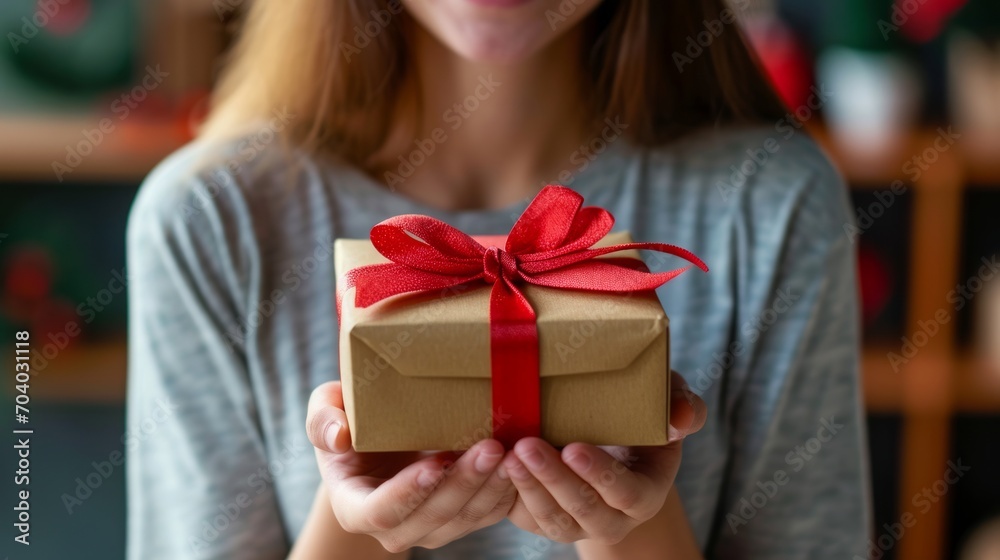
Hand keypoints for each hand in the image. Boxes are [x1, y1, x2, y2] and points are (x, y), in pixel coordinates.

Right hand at [305, 381, 516, 552]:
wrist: (383, 441)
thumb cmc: (352, 419)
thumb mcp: (326, 409)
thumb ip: (322, 420)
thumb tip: (339, 436)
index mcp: (355, 506)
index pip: (381, 511)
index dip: (408, 492)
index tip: (435, 462)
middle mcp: (394, 529)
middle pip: (432, 517)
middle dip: (463, 483)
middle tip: (490, 446)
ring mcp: (431, 529)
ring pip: (466, 518)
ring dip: (491, 487)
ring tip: (511, 452)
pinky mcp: (462, 519)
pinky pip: (488, 514)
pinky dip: (506, 490)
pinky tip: (522, 462)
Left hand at [504, 371, 706, 544]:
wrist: (607, 441)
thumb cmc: (640, 417)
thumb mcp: (667, 404)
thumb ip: (683, 408)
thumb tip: (679, 419)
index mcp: (645, 495)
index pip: (626, 494)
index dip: (601, 475)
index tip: (574, 448)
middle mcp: (611, 519)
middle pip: (583, 510)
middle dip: (554, 478)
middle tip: (528, 445)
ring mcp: (574, 524)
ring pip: (551, 518)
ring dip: (528, 487)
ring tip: (508, 454)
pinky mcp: (540, 520)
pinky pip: (523, 517)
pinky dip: (508, 493)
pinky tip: (493, 465)